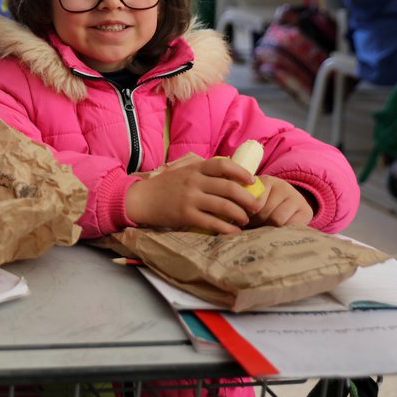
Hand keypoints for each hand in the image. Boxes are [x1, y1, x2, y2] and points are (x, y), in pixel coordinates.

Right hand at [125, 154, 263, 233]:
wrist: (141, 199)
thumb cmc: (165, 186)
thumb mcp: (182, 172)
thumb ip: (202, 172)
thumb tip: (229, 176)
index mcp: (194, 169)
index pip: (223, 165)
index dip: (241, 172)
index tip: (252, 180)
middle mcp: (194, 181)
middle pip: (229, 187)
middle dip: (247, 198)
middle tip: (255, 206)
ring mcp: (190, 198)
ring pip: (224, 205)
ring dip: (240, 214)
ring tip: (245, 220)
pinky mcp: (185, 215)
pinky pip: (212, 222)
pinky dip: (227, 228)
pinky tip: (234, 231)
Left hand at [247, 177, 313, 227]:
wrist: (289, 207)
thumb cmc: (263, 206)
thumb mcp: (252, 200)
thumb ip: (243, 205)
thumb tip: (235, 218)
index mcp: (265, 181)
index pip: (253, 201)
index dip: (248, 213)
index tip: (247, 217)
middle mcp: (283, 186)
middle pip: (264, 212)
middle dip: (257, 222)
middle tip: (257, 224)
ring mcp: (296, 198)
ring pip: (277, 220)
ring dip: (269, 228)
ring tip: (267, 226)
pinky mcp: (307, 211)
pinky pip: (291, 226)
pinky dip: (283, 231)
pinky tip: (280, 229)